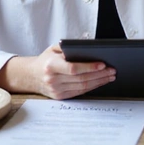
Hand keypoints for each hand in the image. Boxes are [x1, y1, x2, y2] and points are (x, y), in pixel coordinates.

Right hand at [0, 44, 115, 98]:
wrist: (31, 75)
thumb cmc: (46, 59)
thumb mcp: (53, 48)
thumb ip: (68, 47)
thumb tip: (88, 47)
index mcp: (51, 65)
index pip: (73, 68)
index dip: (89, 67)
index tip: (103, 64)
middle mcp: (53, 79)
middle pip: (81, 79)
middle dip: (99, 75)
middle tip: (112, 70)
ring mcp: (56, 90)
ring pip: (82, 87)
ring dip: (99, 82)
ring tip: (110, 76)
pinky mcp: (60, 97)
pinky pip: (79, 92)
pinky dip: (92, 87)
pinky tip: (100, 82)